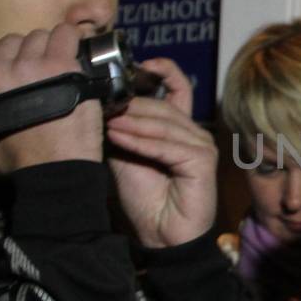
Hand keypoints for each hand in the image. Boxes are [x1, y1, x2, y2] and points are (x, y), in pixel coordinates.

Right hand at [0, 25, 103, 176]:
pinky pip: (65, 34)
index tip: (7, 67)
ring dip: (49, 51)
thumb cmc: (14, 165)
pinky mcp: (60, 64)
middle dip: (24, 56)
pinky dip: (71, 42)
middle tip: (37, 80)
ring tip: (57, 75)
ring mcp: (27, 65)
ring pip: (39, 36)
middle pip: (12, 40)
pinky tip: (73, 59)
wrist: (55, 172)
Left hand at [105, 58, 216, 247]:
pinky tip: (119, 137)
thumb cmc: (146, 199)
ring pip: (163, 124)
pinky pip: (167, 145)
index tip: (139, 63)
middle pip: (163, 105)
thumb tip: (97, 102)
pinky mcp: (202, 162)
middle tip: (100, 102)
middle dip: (130, 104)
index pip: (178, 87)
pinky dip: (140, 141)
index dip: (161, 71)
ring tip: (105, 120)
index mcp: (180, 128)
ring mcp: (202, 146)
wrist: (161, 237)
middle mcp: (195, 132)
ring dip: (132, 122)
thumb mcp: (126, 156)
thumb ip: (120, 129)